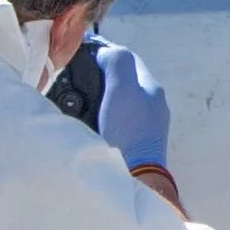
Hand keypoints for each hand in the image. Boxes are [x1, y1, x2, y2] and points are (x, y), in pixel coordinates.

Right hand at [90, 35, 171, 178]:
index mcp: (151, 88)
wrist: (134, 178)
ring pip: (120, 101)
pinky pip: (117, 122)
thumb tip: (105, 53)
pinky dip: (103, 116)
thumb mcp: (122, 88)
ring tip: (78, 99)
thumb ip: (116, 62)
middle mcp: (153, 105)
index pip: (127, 58)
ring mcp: (146, 127)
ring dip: (101, 97)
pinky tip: (90, 122)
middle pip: (124, 80)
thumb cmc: (128, 130)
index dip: (104, 51)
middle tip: (75, 77)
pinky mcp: (136, 145)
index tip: (81, 53)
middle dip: (102, 75)